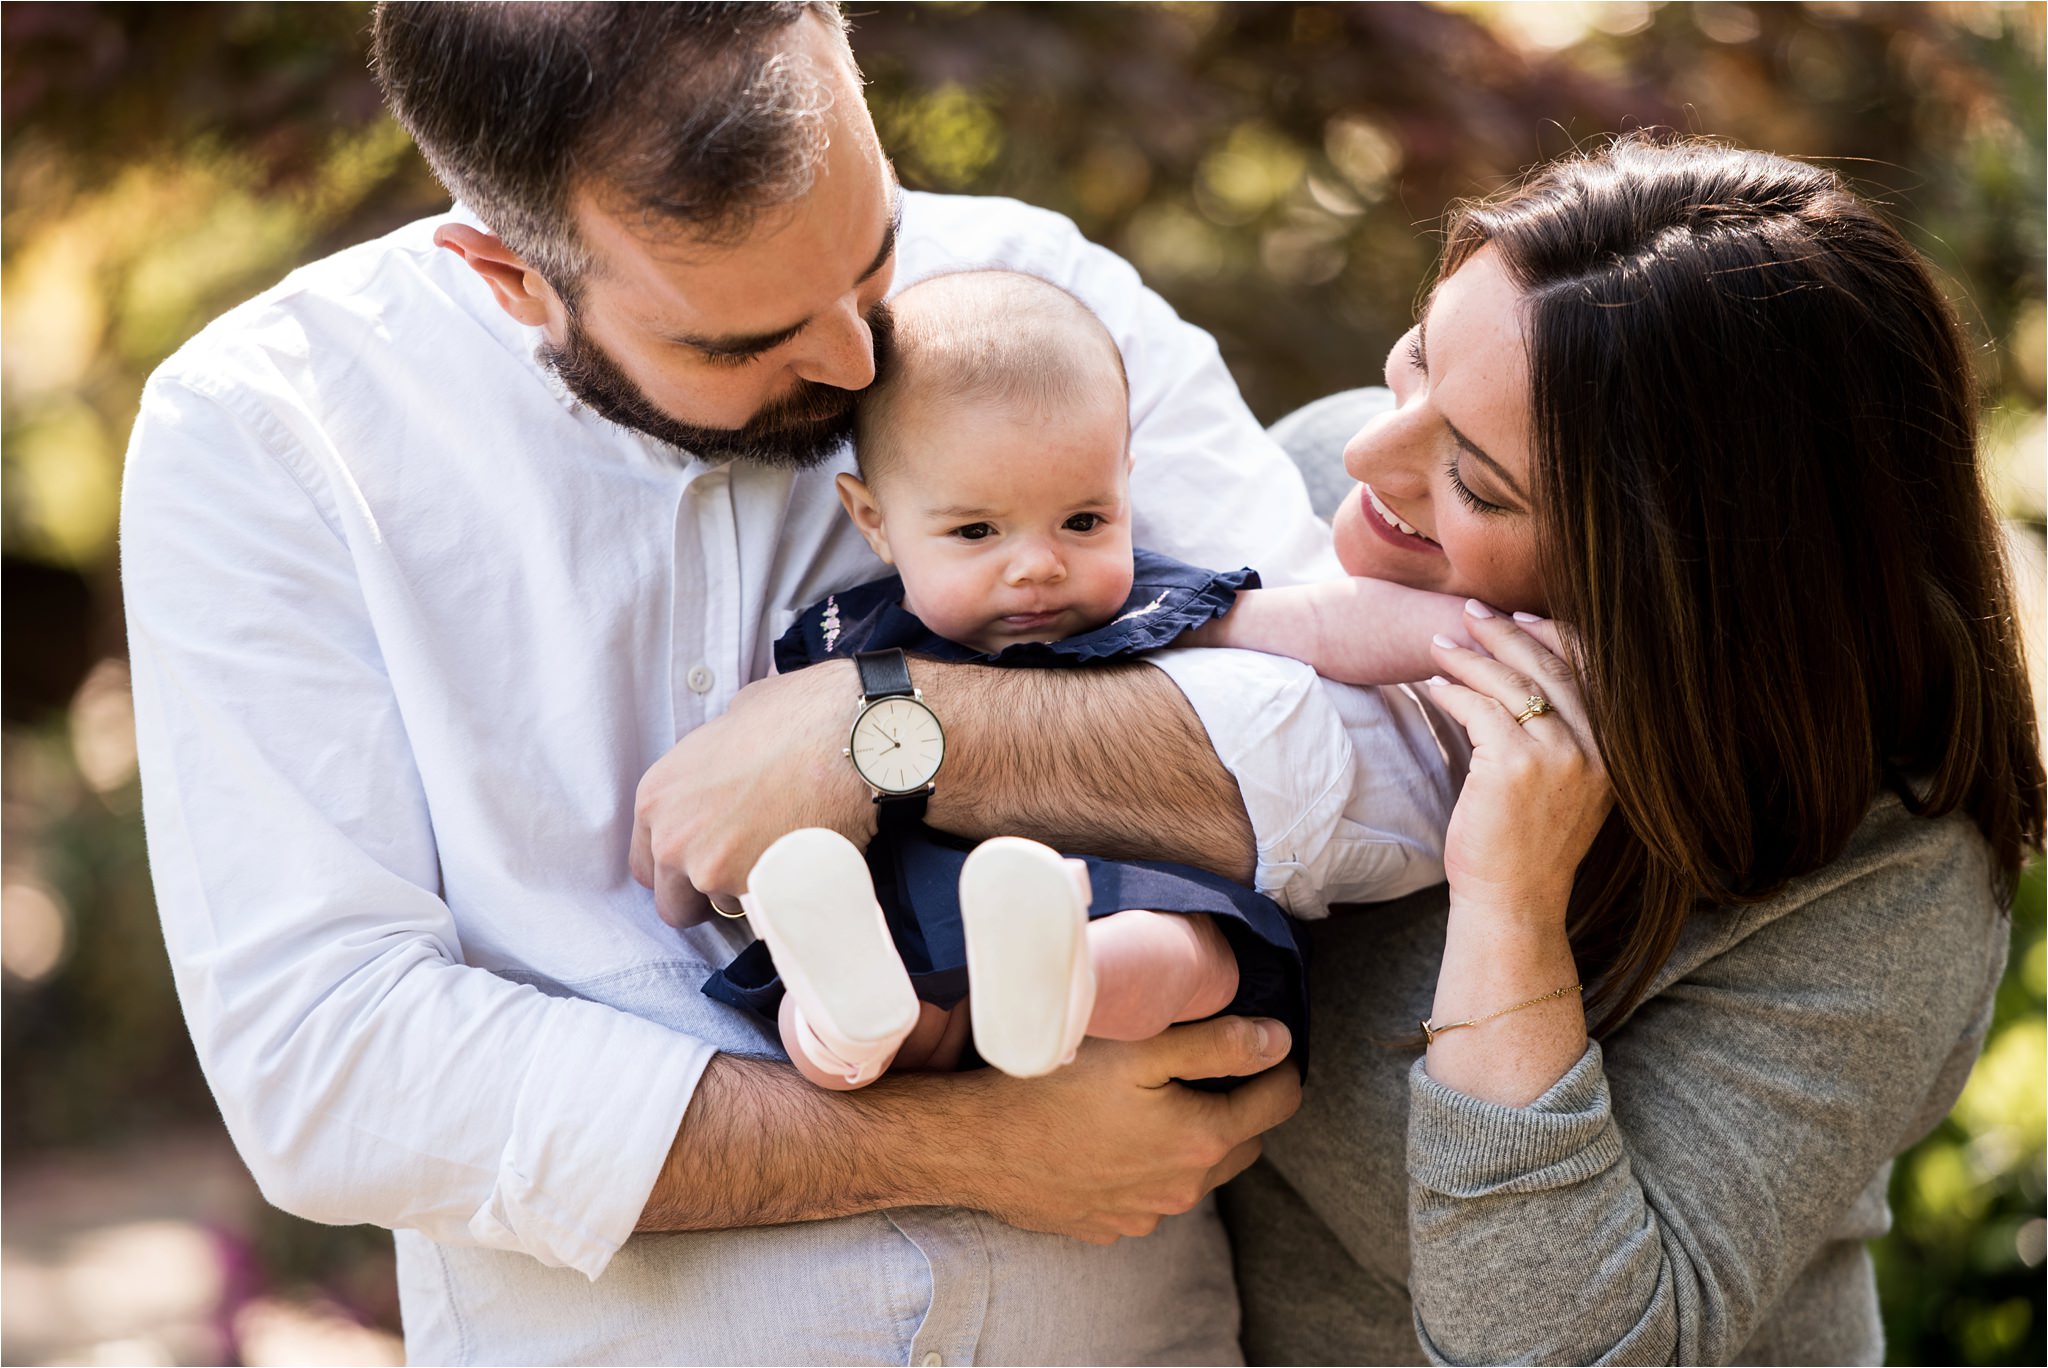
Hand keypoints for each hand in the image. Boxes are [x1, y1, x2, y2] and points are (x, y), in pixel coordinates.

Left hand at [630, 660, 871, 925]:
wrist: (849, 738)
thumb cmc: (797, 717)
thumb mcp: (732, 722)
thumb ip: (713, 762)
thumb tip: (728, 765)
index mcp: (657, 797)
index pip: (645, 863)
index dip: (678, 867)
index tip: (706, 859)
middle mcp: (673, 840)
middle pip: (672, 902)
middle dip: (703, 894)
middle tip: (741, 870)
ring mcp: (712, 872)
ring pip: (720, 909)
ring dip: (744, 894)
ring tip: (781, 859)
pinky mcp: (755, 893)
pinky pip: (759, 916)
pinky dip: (778, 900)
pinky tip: (800, 870)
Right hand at [933, 1017, 1300, 1244]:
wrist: (976, 1146)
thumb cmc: (1053, 1087)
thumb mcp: (1141, 1047)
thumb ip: (1218, 1043)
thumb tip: (1280, 1040)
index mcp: (1201, 1140)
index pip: (1280, 1101)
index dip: (1278, 1065)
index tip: (1261, 1042)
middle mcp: (1183, 1190)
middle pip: (1244, 1142)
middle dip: (1239, 1105)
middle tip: (1205, 1066)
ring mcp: (1145, 1215)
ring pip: (1196, 1172)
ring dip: (1192, 1138)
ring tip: (1152, 1099)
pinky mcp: (1109, 1225)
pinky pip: (1150, 1194)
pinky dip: (1148, 1166)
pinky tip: (1112, 1135)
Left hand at [1426, 601, 1612, 921]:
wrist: (1514, 903)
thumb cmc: (1527, 849)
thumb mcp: (1562, 788)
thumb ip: (1558, 739)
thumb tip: (1521, 681)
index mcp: (1614, 753)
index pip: (1591, 672)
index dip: (1553, 636)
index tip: (1520, 616)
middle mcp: (1595, 750)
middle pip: (1551, 669)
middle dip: (1508, 634)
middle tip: (1472, 612)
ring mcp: (1558, 756)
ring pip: (1511, 684)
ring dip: (1472, 658)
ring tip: (1440, 644)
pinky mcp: (1514, 765)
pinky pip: (1478, 709)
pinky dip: (1452, 692)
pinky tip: (1433, 686)